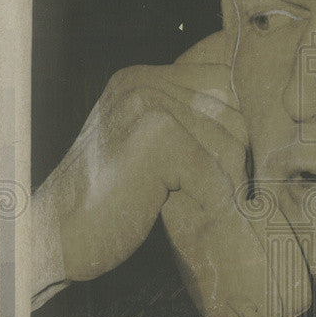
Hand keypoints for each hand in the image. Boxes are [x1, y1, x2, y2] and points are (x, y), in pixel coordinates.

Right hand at [32, 32, 310, 316]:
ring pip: (233, 145)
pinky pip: (217, 175)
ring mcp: (148, 105)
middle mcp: (145, 82)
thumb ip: (191, 125)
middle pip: (236, 114)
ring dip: (225, 185)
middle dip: (237, 161)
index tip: (229, 169)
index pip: (227, 84)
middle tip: (214, 194)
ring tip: (196, 204)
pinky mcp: (156, 139)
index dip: (238, 129)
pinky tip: (190, 214)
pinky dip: (213, 205)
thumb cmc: (109, 203)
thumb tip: (260, 124)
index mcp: (144, 79)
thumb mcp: (151, 151)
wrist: (55, 238)